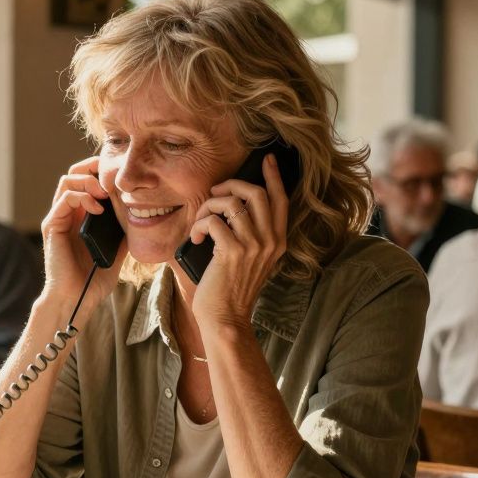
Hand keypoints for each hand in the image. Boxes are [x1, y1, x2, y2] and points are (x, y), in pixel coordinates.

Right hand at [39, 157, 126, 319]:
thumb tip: (142, 215)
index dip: (101, 171)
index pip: (87, 180)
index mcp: (82, 215)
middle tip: (111, 176)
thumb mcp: (117, 249)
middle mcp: (68, 213)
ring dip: (88, 181)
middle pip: (74, 173)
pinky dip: (82, 197)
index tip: (120, 176)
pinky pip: (64, 199)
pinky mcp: (51, 226)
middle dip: (93, 168)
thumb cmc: (93, 279)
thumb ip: (123, 230)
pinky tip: (98, 209)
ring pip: (67, 181)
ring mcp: (58, 218)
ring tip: (104, 192)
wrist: (77, 299)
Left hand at [188, 153, 288, 326]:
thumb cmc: (232, 288)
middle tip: (215, 193)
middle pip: (256, 193)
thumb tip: (238, 206)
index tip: (269, 159)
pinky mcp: (231, 251)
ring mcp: (253, 246)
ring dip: (209, 207)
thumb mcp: (254, 260)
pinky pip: (213, 220)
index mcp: (278, 241)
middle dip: (231, 185)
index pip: (281, 200)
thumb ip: (254, 235)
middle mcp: (270, 241)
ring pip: (231, 203)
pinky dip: (199, 224)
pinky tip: (196, 237)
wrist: (226, 318)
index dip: (274, 177)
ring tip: (201, 221)